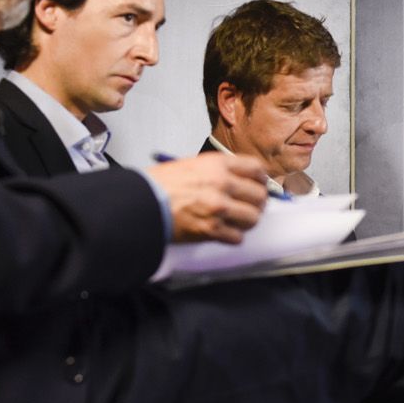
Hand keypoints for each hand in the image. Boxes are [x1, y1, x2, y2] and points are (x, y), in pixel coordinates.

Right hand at [145, 153, 268, 243]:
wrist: (141, 202)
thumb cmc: (161, 184)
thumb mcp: (192, 165)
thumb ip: (219, 171)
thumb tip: (241, 181)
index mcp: (218, 164)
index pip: (257, 169)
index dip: (261, 179)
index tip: (260, 185)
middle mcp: (222, 184)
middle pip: (260, 196)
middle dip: (257, 203)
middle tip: (249, 206)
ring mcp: (219, 208)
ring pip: (253, 218)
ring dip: (246, 221)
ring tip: (236, 221)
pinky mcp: (212, 230)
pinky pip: (237, 237)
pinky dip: (233, 237)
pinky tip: (224, 232)